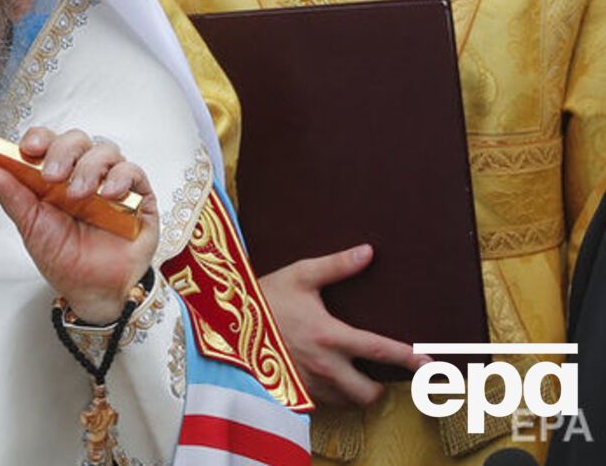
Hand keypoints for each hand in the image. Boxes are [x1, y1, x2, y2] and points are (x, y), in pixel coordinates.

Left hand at [0, 128, 157, 324]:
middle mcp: (83, 173)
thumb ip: (10, 193)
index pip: (48, 141)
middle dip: (63, 151)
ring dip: (89, 167)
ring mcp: (111, 182)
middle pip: (76, 139)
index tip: (29, 148)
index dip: (39, 138)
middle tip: (52, 176)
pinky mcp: (139, 195)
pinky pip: (133, 171)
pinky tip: (109, 195)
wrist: (95, 292)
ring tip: (79, 194)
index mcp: (55, 175)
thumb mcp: (30, 225)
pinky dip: (120, 178)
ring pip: (105, 150)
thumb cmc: (65, 259)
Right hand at [260, 244, 429, 406]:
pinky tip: (326, 377)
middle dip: (380, 387)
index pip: (380, 350)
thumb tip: (368, 251)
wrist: (223, 321)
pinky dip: (333, 395)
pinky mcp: (294, 392)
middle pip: (368, 393)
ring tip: (353, 374)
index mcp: (329, 336)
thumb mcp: (298, 275)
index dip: (409, 357)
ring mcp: (308, 383)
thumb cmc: (263, 296)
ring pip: (348, 402)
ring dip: (356, 392)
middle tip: (380, 374)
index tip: (430, 363)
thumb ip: (336, 265)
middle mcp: (323, 366)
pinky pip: (324, 403)